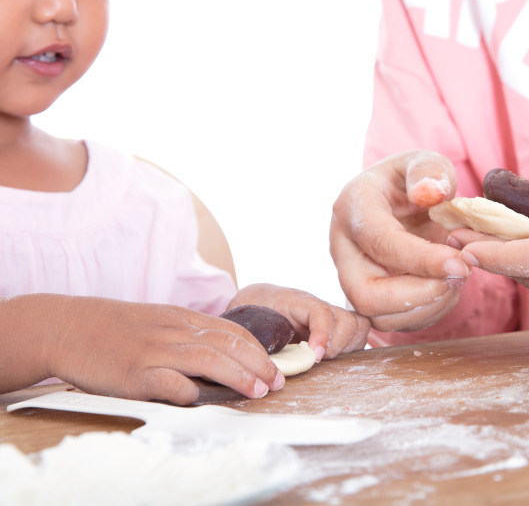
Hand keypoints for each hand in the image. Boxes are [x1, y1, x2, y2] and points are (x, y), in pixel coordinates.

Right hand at [0, 294, 283, 404]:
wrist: (65, 326)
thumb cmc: (113, 328)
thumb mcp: (157, 321)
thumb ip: (188, 335)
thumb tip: (222, 358)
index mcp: (181, 317)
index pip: (232, 330)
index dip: (259, 350)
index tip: (274, 368)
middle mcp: (172, 331)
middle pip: (228, 344)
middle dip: (259, 364)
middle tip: (276, 383)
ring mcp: (153, 351)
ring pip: (208, 359)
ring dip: (238, 376)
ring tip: (257, 392)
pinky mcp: (133, 372)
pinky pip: (169, 382)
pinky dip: (189, 390)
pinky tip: (201, 399)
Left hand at [228, 284, 371, 359]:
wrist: (258, 301)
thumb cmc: (251, 311)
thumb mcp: (247, 322)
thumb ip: (257, 339)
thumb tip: (266, 365)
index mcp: (296, 301)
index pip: (320, 311)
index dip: (322, 334)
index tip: (315, 356)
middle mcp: (319, 306)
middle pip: (348, 320)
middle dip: (338, 344)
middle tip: (317, 359)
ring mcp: (330, 316)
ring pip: (358, 326)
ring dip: (347, 347)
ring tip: (326, 359)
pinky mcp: (336, 328)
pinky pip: (358, 335)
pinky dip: (352, 348)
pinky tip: (334, 359)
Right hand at [329, 150, 470, 331]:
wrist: (405, 201)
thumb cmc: (416, 180)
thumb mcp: (426, 161)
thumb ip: (429, 171)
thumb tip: (429, 193)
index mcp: (352, 206)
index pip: (379, 242)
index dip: (420, 259)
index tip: (458, 263)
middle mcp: (344, 248)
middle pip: (366, 295)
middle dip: (419, 295)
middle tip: (459, 275)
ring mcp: (353, 277)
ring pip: (380, 317)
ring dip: (429, 306)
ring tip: (458, 277)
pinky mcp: (369, 299)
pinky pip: (395, 322)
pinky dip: (429, 312)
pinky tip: (448, 286)